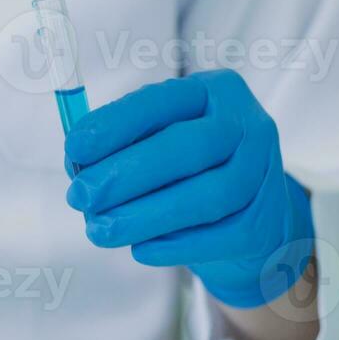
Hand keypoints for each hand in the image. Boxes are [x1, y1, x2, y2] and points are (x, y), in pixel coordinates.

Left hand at [65, 70, 315, 308]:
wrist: (251, 211)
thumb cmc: (190, 166)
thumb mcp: (162, 136)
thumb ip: (123, 142)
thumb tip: (79, 163)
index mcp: (215, 90)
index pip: (162, 100)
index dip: (115, 124)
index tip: (74, 148)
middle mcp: (247, 126)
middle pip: (188, 148)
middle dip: (126, 174)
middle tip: (82, 195)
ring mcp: (262, 174)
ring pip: (207, 196)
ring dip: (146, 215)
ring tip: (101, 229)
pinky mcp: (264, 222)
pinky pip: (220, 236)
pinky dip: (176, 245)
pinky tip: (140, 249)